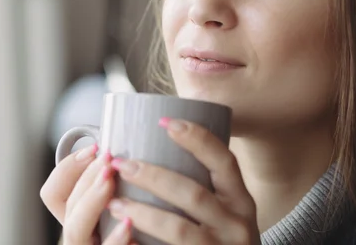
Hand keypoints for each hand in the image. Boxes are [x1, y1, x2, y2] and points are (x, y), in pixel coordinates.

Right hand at [40, 144, 133, 244]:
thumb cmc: (143, 235)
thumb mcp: (123, 204)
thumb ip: (115, 185)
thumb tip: (123, 153)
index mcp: (80, 219)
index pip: (53, 192)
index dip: (68, 167)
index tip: (96, 147)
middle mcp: (79, 237)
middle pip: (65, 205)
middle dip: (85, 177)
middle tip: (108, 160)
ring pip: (75, 230)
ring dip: (91, 202)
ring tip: (110, 183)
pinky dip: (114, 240)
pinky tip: (128, 225)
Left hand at [106, 118, 260, 244]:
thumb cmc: (225, 240)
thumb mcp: (228, 212)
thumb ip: (206, 188)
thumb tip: (162, 145)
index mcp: (241, 200)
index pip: (224, 162)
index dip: (198, 139)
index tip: (165, 122)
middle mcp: (236, 225)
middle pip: (193, 194)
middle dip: (153, 177)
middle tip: (122, 164)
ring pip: (179, 229)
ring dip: (143, 214)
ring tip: (115, 203)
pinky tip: (125, 239)